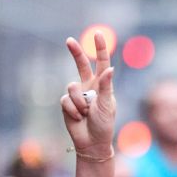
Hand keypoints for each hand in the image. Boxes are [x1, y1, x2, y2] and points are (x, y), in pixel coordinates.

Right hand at [61, 32, 116, 157]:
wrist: (91, 143)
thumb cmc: (103, 125)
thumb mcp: (106, 105)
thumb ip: (105, 86)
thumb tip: (110, 68)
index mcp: (103, 86)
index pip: (102, 63)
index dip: (100, 49)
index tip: (98, 34)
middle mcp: (89, 87)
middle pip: (81, 65)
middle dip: (75, 52)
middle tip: (69, 40)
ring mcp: (77, 95)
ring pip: (72, 87)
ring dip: (79, 102)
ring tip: (86, 113)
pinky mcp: (67, 103)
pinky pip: (66, 100)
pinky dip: (73, 110)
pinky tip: (78, 118)